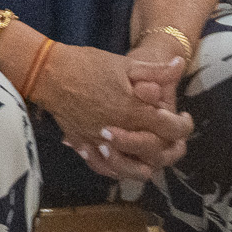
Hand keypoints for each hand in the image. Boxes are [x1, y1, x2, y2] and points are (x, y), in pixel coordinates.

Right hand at [32, 44, 192, 184]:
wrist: (48, 72)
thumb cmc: (87, 64)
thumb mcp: (124, 63)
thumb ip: (155, 70)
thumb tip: (179, 64)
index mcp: (133, 110)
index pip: (169, 128)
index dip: (182, 126)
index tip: (183, 119)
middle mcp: (119, 132)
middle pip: (154, 153)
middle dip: (168, 147)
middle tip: (171, 137)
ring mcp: (99, 143)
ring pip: (130, 168)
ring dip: (143, 165)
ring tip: (149, 156)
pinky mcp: (83, 146)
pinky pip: (103, 167)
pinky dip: (114, 169)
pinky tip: (120, 162)